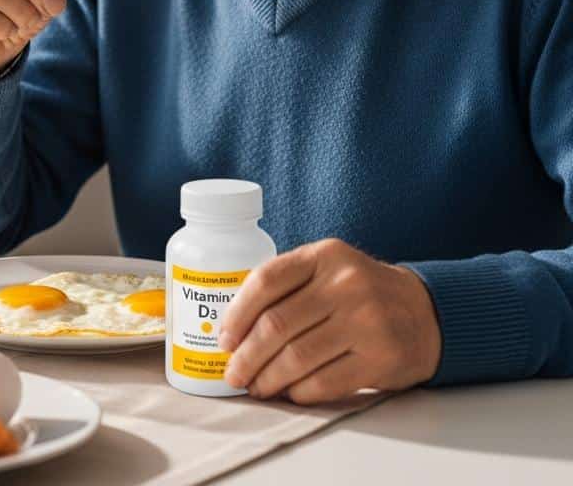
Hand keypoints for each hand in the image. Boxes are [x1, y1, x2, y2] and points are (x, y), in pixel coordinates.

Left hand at [218, 238, 440, 404]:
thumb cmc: (360, 292)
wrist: (424, 313)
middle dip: (246, 356)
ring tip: (256, 386)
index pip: (266, 280)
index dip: (237, 313)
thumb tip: (234, 327)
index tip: (224, 338)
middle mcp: (346, 284)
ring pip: (297, 357)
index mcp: (325, 255)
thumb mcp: (327, 268)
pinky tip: (288, 393)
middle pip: (277, 324)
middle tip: (233, 374)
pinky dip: (299, 392)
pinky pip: (326, 382)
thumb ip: (288, 284)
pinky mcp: (381, 358)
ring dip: (268, 379)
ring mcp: (366, 321)